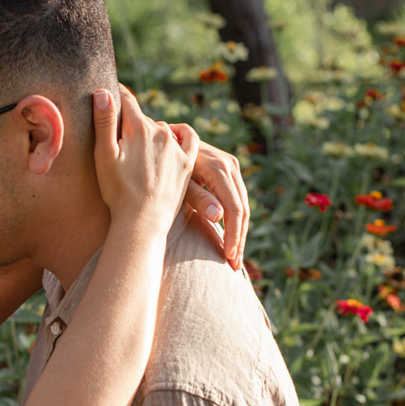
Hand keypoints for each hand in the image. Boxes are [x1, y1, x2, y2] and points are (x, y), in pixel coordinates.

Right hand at [92, 86, 197, 236]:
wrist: (142, 222)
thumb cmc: (117, 192)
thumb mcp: (103, 156)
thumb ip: (104, 122)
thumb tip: (103, 91)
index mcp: (138, 127)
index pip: (125, 100)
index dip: (115, 94)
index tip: (108, 89)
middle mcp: (161, 132)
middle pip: (142, 117)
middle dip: (130, 120)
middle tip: (118, 127)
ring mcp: (176, 147)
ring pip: (162, 128)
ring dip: (151, 131)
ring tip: (141, 142)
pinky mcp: (187, 163)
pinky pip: (190, 138)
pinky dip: (182, 133)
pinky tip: (174, 135)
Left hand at [165, 127, 250, 270]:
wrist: (161, 140)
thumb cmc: (162, 164)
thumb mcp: (178, 183)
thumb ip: (197, 198)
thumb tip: (218, 218)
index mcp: (218, 167)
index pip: (234, 208)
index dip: (233, 235)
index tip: (228, 257)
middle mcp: (230, 164)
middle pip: (242, 208)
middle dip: (239, 238)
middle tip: (234, 265)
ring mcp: (232, 166)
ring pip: (243, 205)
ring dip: (240, 233)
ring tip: (234, 258)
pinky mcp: (230, 171)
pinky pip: (238, 199)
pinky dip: (236, 222)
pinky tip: (231, 240)